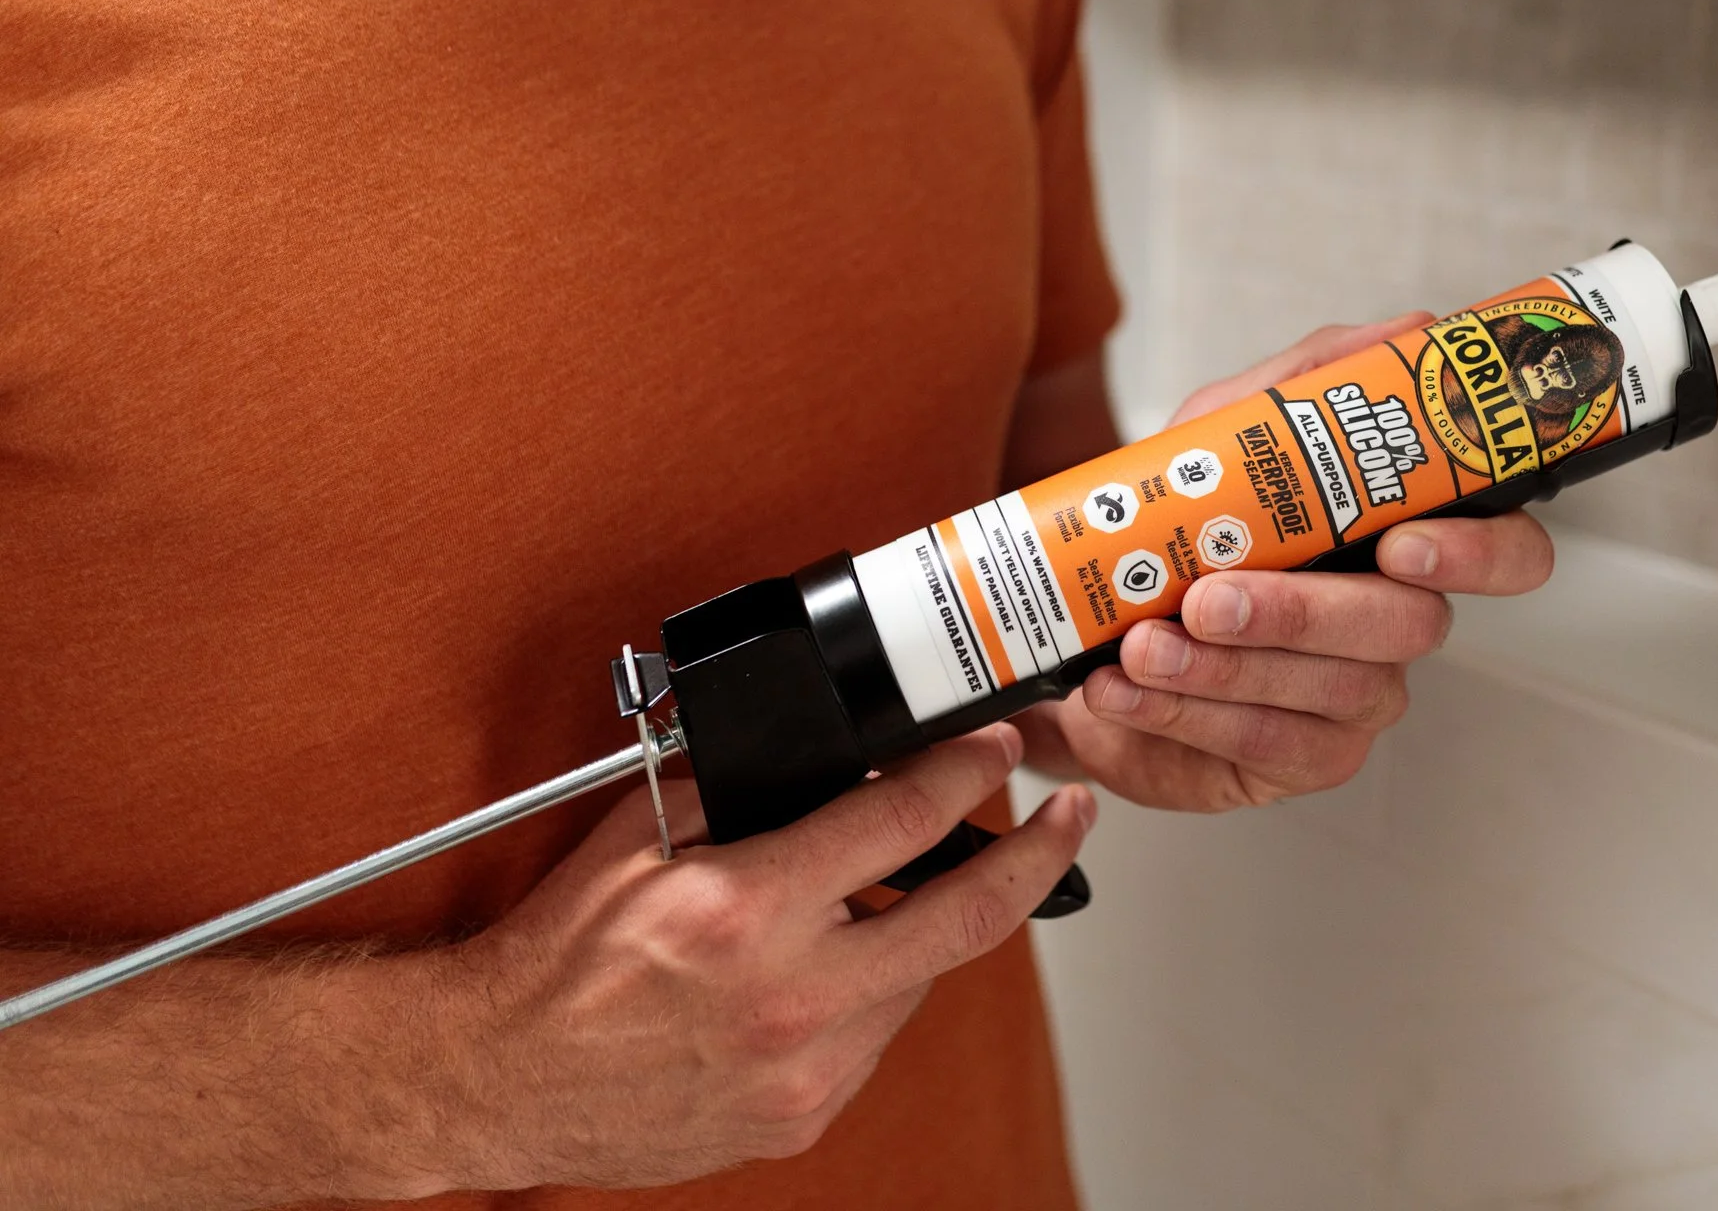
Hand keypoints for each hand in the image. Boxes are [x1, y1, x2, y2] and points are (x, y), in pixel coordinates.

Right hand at [428, 726, 1092, 1190]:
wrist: (502, 1078)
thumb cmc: (560, 960)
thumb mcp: (642, 835)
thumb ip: (741, 784)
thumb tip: (826, 749)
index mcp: (747, 910)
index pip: (905, 821)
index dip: (969, 770)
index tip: (998, 745)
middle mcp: (790, 997)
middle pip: (968, 917)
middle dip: (1040, 856)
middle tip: (1071, 817)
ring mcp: (804, 1069)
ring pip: (922, 979)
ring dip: (928, 928)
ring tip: (900, 892)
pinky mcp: (801, 1116)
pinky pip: (877, 1035)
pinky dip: (875, 989)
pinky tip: (839, 964)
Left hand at [1022, 318, 1554, 811]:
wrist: (1084, 632)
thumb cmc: (1176, 531)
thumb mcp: (1219, 435)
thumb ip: (1307, 387)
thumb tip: (1414, 332)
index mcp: (1403, 539)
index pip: (1506, 550)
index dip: (1478, 554)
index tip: (1403, 545)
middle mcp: (1398, 621)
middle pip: (1408, 627)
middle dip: (1302, 612)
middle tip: (1211, 597)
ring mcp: (1361, 697)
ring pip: (1334, 689)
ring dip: (1227, 667)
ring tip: (1143, 645)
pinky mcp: (1307, 758)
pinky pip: (1273, 744)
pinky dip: (1190, 715)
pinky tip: (1128, 692)